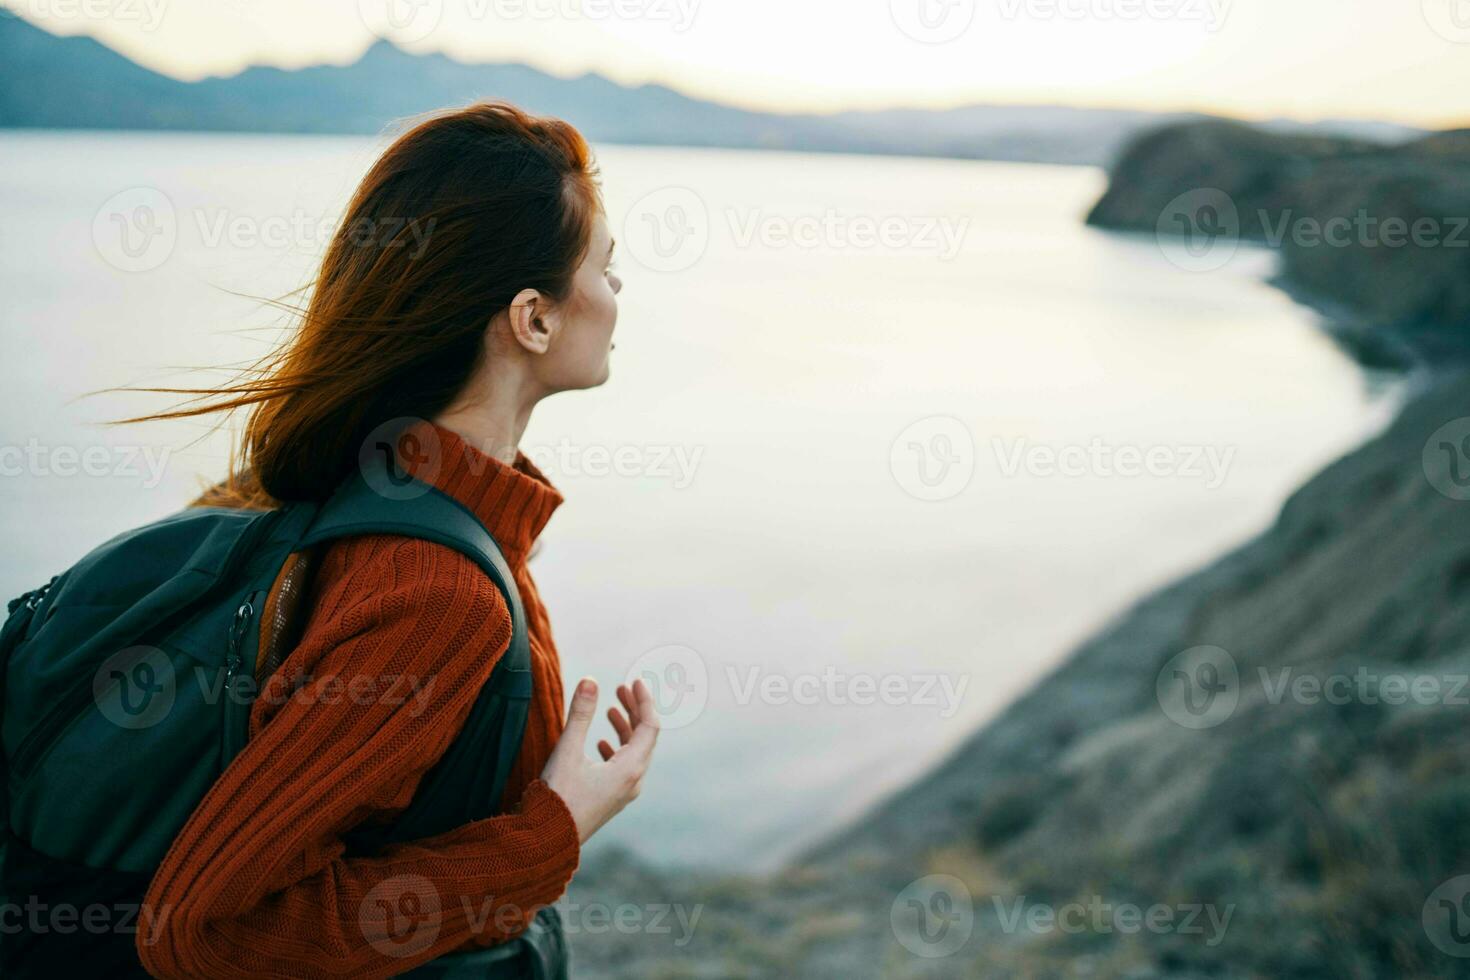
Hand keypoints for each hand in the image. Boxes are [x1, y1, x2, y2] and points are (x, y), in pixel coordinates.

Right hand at [540, 677, 659, 843]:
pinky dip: (616, 748)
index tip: (633, 681)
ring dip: (624, 729)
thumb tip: (590, 680)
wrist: (547, 841)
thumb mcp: (567, 750)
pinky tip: (602, 743)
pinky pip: (624, 767)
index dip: (644, 701)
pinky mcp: (612, 799)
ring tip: (610, 710)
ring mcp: (624, 793)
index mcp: (630, 769)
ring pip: (633, 753)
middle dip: (633, 711)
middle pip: (644, 738)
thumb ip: (580, 714)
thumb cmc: (558, 796)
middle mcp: (633, 781)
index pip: (649, 726)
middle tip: (620, 688)